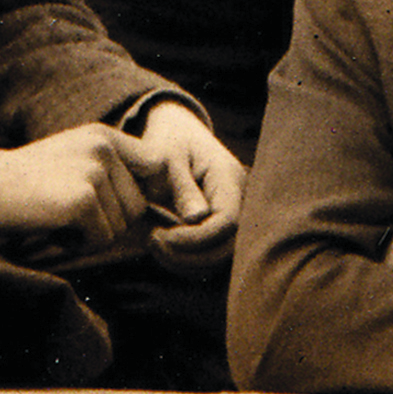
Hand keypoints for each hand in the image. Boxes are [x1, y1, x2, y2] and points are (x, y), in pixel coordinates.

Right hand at [0, 120, 159, 260]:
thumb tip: (158, 207)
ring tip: (56, 217)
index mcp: (105, 136)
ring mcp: (94, 171)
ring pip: (119, 227)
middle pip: (137, 207)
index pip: (158, 164)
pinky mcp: (83, 198)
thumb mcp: (72, 163)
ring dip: (89, 235)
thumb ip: (111, 174)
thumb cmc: (25, 185)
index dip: (164, 192)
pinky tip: (51, 226)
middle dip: (108, 222)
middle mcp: (105, 147)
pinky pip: (100, 239)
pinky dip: (76, 243)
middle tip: (68, 214)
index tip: (164, 212)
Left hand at [124, 100, 243, 255]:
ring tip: (153, 242)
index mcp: (229, 179)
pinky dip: (186, 258)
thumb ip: (183, 187)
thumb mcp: (171, 158)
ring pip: (220, 257)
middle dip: (189, 255)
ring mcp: (232, 216)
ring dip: (185, 261)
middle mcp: (239, 200)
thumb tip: (195, 219)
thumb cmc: (171, 141)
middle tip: (152, 241)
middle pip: (228, 246)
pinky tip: (162, 245)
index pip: (227, 221)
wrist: (177, 132)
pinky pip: (210, 254)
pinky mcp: (219, 228)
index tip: (161, 235)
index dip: (196, 238)